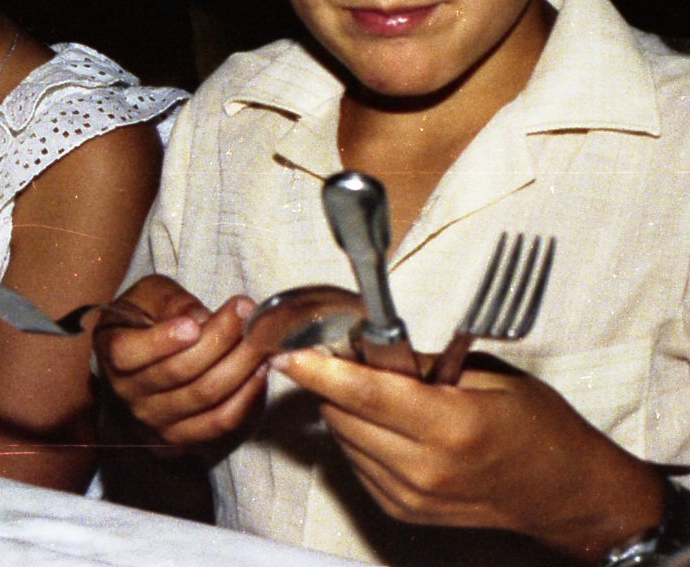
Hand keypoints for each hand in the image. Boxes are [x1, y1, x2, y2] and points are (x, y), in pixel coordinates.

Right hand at [95, 275, 273, 455]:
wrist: (144, 359)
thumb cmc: (147, 318)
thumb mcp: (150, 295)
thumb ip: (171, 300)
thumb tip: (200, 319)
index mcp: (111, 350)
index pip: (128, 353)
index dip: (161, 341)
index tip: (193, 324)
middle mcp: (127, 391)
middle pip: (178, 371)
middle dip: (220, 339)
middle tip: (247, 313)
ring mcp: (153, 418)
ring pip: (204, 395)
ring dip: (240, 366)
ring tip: (259, 339)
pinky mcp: (181, 436)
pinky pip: (219, 421)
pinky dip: (245, 397)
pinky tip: (259, 371)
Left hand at [272, 349, 663, 557]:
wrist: (567, 494)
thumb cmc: (538, 427)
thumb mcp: (489, 378)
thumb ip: (426, 362)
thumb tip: (367, 343)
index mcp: (450, 426)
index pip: (364, 395)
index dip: (318, 370)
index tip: (286, 353)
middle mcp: (425, 467)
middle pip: (343, 416)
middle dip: (330, 381)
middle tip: (338, 354)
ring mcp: (412, 496)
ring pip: (344, 439)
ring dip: (343, 409)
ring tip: (372, 388)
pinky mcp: (404, 511)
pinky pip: (357, 463)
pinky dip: (358, 437)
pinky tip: (386, 422)